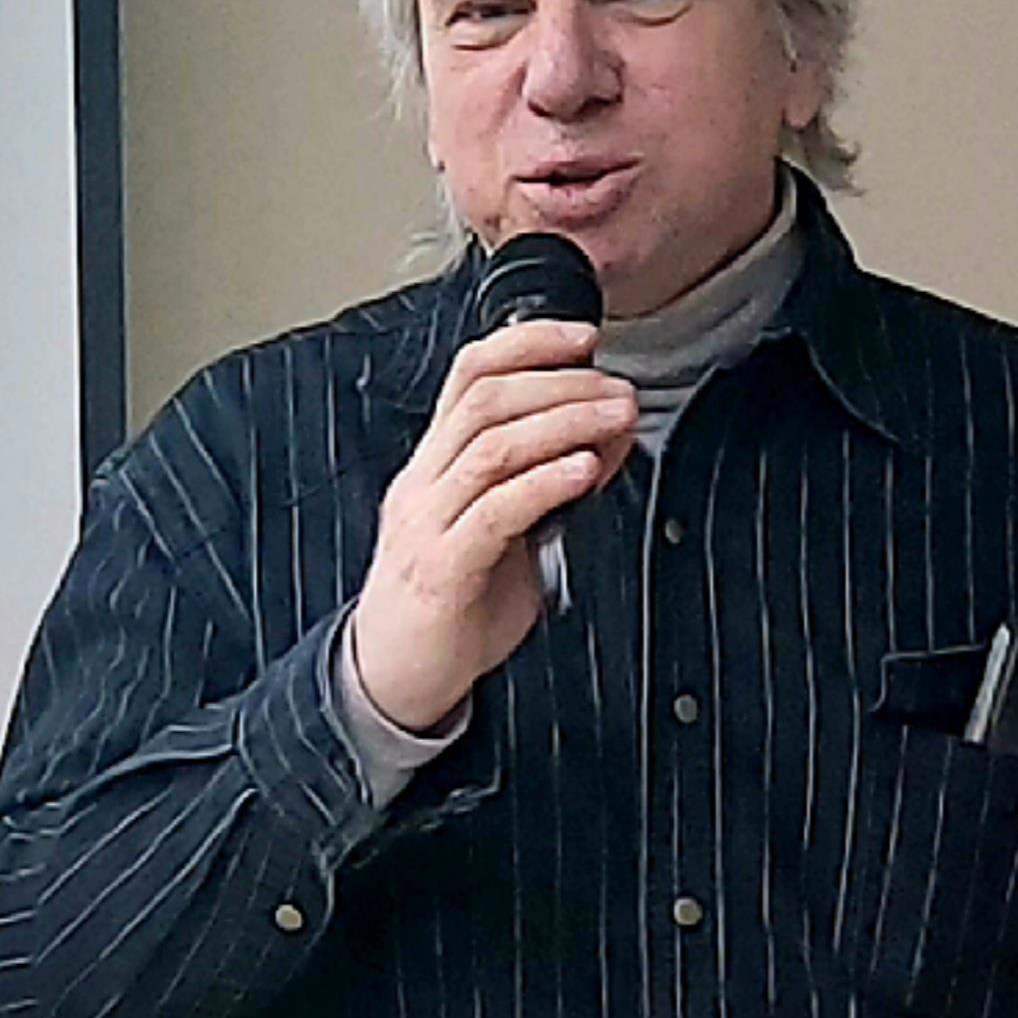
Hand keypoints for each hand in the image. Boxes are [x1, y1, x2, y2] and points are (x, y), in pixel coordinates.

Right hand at [345, 320, 638, 733]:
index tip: (585, 338)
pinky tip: (584, 471)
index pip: (469, 375)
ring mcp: (428, 525)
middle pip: (484, 400)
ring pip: (490, 447)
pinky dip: (545, 482)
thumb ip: (549, 484)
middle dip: (561, 383)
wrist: (397, 680)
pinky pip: (494, 512)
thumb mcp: (508, 534)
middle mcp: (424, 484)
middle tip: (620, 391)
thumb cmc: (454, 607)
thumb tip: (608, 434)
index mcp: (434, 466)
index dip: (527, 343)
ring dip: (563, 423)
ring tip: (617, 418)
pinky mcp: (443, 571)